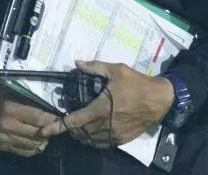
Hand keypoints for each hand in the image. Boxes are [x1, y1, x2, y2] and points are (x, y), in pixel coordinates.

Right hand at [0, 84, 59, 157]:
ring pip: (33, 145)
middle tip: (56, 126)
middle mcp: (7, 126)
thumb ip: (25, 99)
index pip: (37, 118)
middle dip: (50, 130)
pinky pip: (24, 151)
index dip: (51, 119)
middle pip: (37, 133)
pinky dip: (34, 148)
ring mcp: (4, 138)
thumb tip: (47, 105)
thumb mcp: (8, 91)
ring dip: (44, 140)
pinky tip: (37, 141)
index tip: (60, 117)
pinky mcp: (3, 146)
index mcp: (9, 109)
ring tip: (47, 133)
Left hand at [40, 60, 174, 147]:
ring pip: (91, 140)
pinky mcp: (123, 139)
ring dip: (81, 135)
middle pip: (80, 133)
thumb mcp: (116, 70)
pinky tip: (91, 132)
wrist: (161, 99)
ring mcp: (115, 134)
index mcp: (101, 108)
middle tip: (61, 124)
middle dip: (69, 130)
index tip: (45, 130)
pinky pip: (103, 144)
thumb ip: (94, 67)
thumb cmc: (137, 83)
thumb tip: (77, 64)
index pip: (75, 121)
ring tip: (75, 127)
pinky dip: (93, 140)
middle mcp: (106, 124)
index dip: (59, 126)